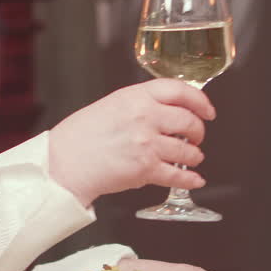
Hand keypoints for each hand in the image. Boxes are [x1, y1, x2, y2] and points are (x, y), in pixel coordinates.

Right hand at [49, 79, 215, 206]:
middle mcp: (145, 117)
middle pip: (189, 120)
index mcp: (136, 96)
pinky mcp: (145, 169)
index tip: (207, 110)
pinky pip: (178, 176)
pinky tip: (194, 179)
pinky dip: (190, 179)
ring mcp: (147, 144)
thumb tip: (167, 111)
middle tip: (198, 136)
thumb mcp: (112, 105)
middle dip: (199, 131)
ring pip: (187, 150)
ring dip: (194, 156)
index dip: (200, 100)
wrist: (63, 162)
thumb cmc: (81, 135)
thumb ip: (140, 104)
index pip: (179, 90)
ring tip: (192, 157)